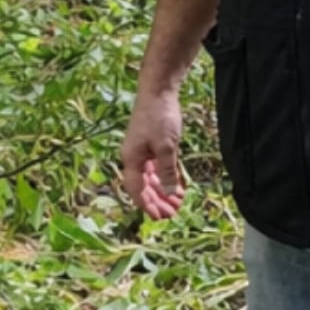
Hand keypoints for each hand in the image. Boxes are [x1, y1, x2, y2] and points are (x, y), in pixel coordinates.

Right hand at [121, 89, 185, 220]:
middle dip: (157, 201)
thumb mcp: (166, 147)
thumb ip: (167, 171)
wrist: (158, 91)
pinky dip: (166, 178)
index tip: (160, 218)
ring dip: (163, 191)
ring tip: (177, 204)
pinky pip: (158, 168)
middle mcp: (134, 158)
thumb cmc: (159, 117)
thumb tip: (169, 193)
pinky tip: (177, 187)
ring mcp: (143, 151)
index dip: (147, 205)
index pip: (136, 189)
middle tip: (172, 214)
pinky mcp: (153, 145)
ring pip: (152, 178)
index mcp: (131, 159)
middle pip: (144, 186)